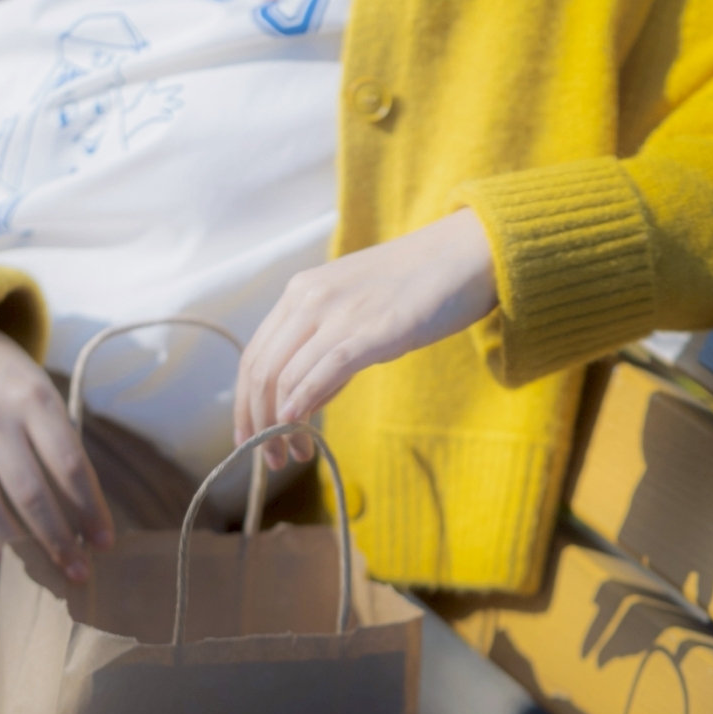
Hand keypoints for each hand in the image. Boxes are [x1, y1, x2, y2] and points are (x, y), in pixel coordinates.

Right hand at [0, 314, 113, 581]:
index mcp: (33, 400)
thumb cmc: (12, 390)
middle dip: (58, 540)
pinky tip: (3, 557)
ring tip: (44, 571)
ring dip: (20, 550)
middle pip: (30, 494)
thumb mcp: (44, 400)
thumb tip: (89, 521)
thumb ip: (64, 450)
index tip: (105, 543)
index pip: (69, 466)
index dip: (90, 510)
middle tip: (79, 572)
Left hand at [234, 207, 497, 465]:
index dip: (245, 405)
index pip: (255, 356)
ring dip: (279, 426)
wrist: (467, 255)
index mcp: (301, 292)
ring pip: (285, 376)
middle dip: (257, 422)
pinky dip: (302, 404)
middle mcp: (309, 299)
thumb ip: (326, 351)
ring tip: (293, 455)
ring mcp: (338, 313)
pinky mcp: (371, 331)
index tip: (250, 438)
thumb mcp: (357, 314)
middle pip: (261, 371)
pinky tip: (297, 429)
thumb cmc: (417, 289)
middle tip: (269, 459)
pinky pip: (323, 372)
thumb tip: (303, 402)